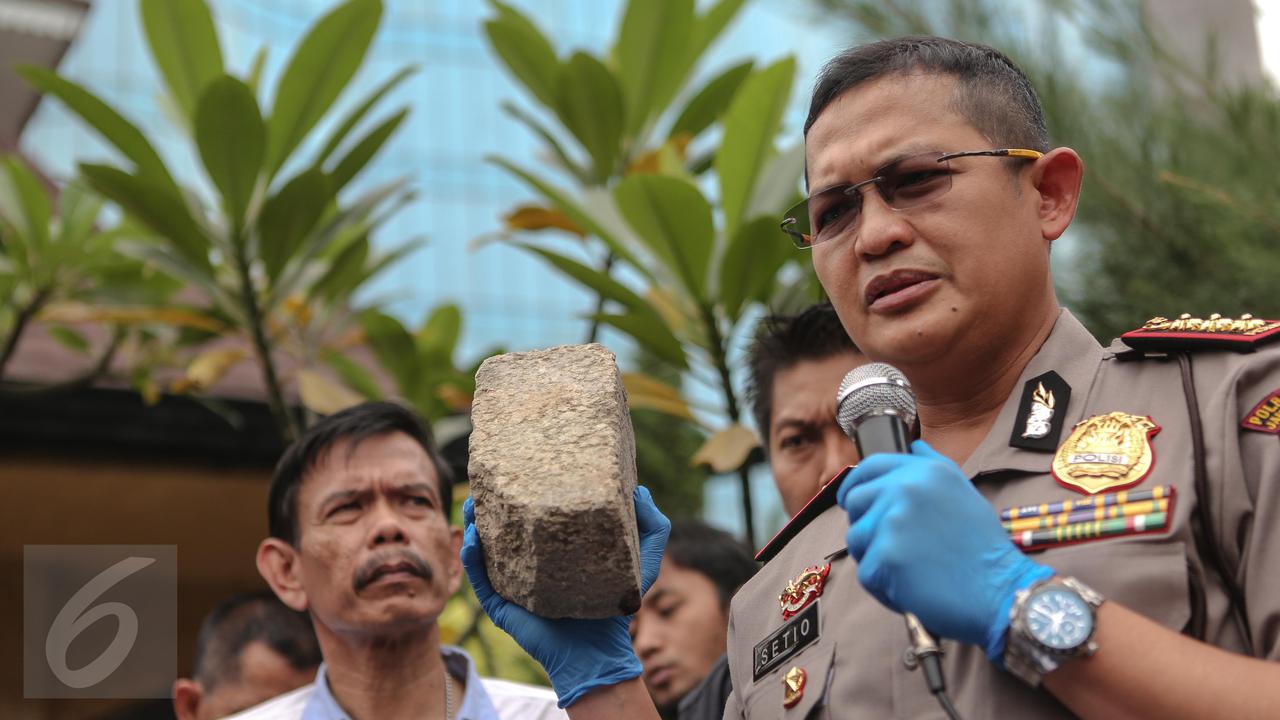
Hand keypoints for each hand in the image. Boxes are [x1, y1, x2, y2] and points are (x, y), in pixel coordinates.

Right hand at [461, 485, 670, 706]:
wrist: (598, 652)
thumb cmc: (616, 608)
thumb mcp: (642, 564)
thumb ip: (652, 528)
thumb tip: (640, 490)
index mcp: (554, 553)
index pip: (536, 520)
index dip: (527, 495)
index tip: (523, 468)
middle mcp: (529, 567)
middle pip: (502, 531)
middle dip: (491, 506)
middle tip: (488, 482)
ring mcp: (512, 587)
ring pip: (484, 552)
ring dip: (473, 527)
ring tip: (472, 504)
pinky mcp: (501, 607)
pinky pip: (480, 580)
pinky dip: (472, 559)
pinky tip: (471, 539)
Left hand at [837, 440, 1051, 660]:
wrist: (999, 591)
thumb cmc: (981, 548)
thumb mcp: (963, 491)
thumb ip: (932, 466)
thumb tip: (913, 447)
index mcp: (925, 471)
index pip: (872, 466)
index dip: (856, 483)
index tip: (851, 498)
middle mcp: (906, 488)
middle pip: (856, 501)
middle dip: (867, 523)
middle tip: (893, 545)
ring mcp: (893, 521)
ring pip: (857, 537)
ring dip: (874, 556)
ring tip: (909, 568)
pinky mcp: (886, 555)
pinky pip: (866, 570)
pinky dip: (883, 585)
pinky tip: (911, 587)